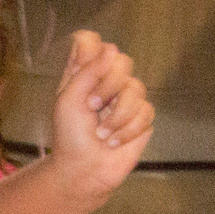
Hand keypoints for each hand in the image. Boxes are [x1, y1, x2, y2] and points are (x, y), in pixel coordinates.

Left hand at [48, 31, 152, 198]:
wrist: (84, 171)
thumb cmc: (70, 137)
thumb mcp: (68, 101)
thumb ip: (87, 71)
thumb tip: (111, 49)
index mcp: (84, 74)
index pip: (93, 43)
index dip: (93, 51)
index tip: (85, 70)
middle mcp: (107, 81)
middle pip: (121, 61)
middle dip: (108, 87)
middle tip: (92, 107)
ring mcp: (126, 98)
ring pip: (136, 88)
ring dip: (117, 116)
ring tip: (102, 134)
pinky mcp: (141, 118)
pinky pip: (145, 111)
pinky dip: (128, 130)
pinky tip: (114, 142)